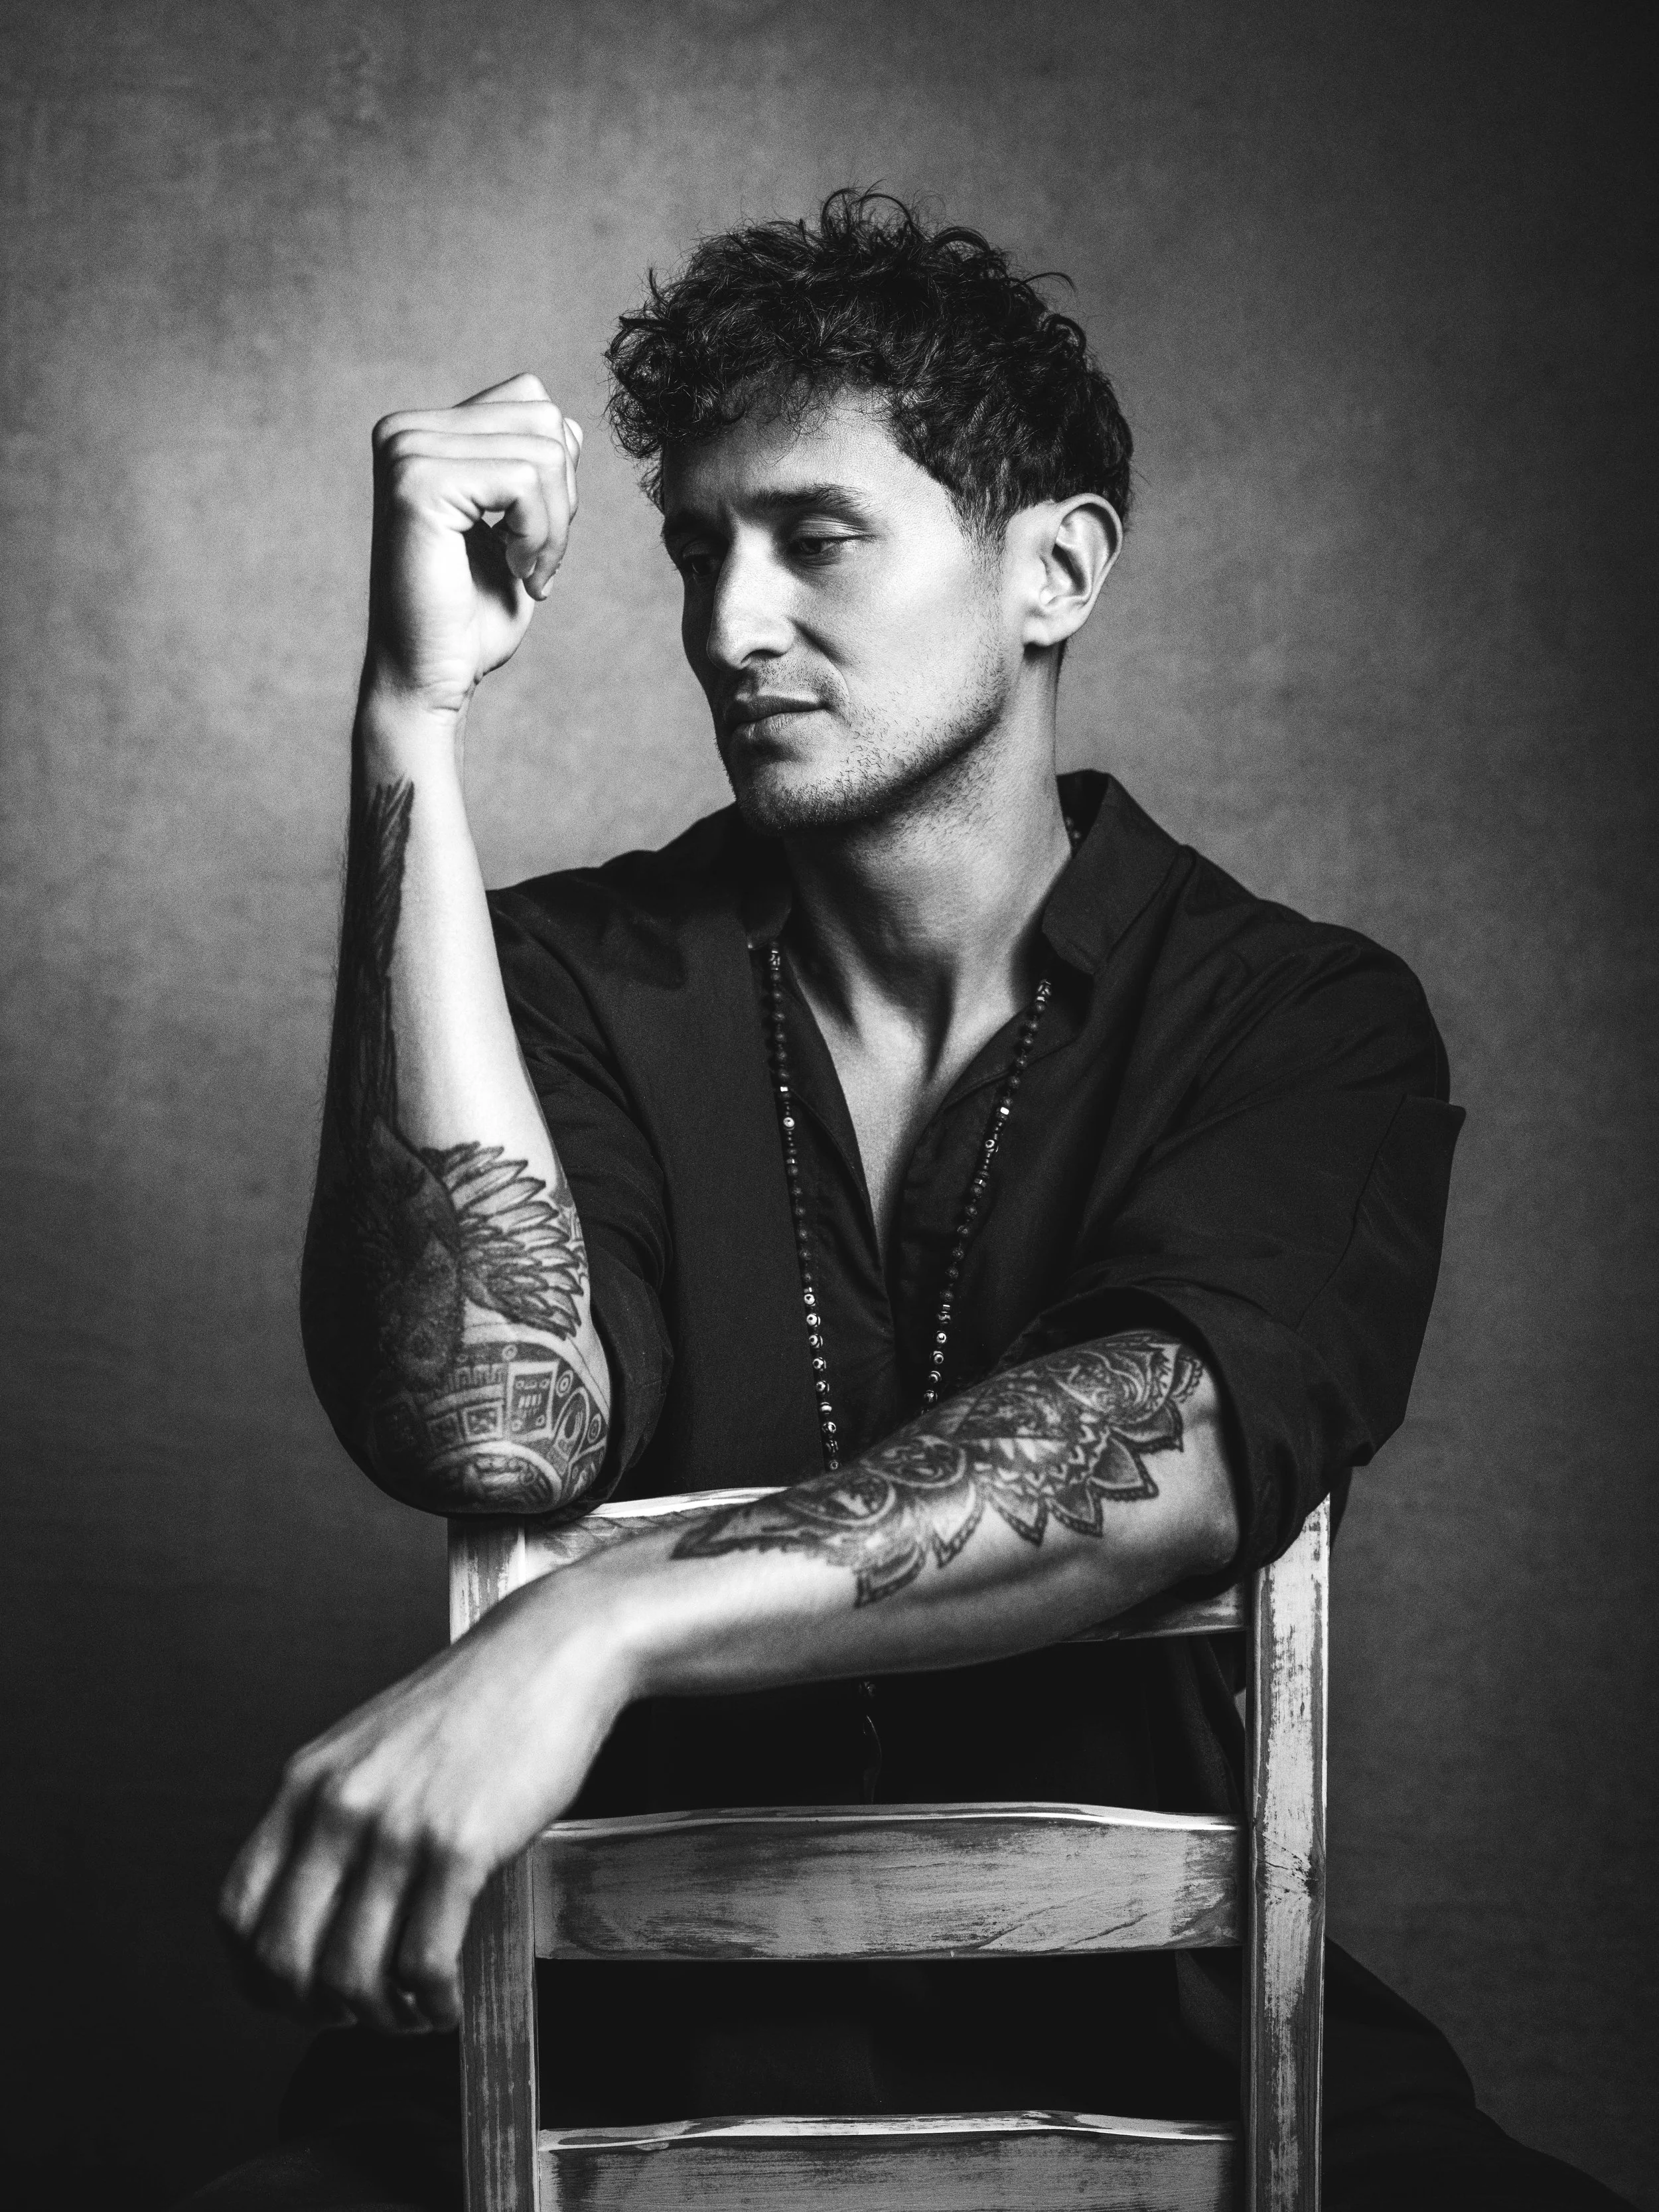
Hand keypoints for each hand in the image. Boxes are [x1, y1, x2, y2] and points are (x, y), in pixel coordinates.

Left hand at [218, 1568, 624, 2033]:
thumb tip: (319, 1911)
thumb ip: (335, 1812)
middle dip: (316, 2011)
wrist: (551, 1653)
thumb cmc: (474, 1703)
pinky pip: (423, 1963)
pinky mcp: (459, 1847)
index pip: (238, 1911)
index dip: (255, 1976)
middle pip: (285, 1958)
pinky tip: (448, 1998)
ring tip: (414, 2013)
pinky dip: (432, 2002)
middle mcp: (338, 1806)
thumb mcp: (372, 1747)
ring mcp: (396, 1827)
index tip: (291, 1999)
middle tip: (357, 2016)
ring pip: (351, 1975)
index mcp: (306, 1782)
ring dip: (382, 2017)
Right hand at [364, 371, 582, 722]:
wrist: (430, 677)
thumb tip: (567, 423)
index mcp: (423, 434)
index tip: (536, 535)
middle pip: (543, 417)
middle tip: (538, 560)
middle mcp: (406, 431)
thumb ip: (535, 472)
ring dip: (555, 526)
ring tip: (528, 571)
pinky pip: (525, 480)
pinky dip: (540, 534)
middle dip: (562, 498)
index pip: (529, 399)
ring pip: (543, 450)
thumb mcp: (517, 529)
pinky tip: (517, 571)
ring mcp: (408, 451)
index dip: (557, 470)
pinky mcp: (420, 483)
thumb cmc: (470, 618)